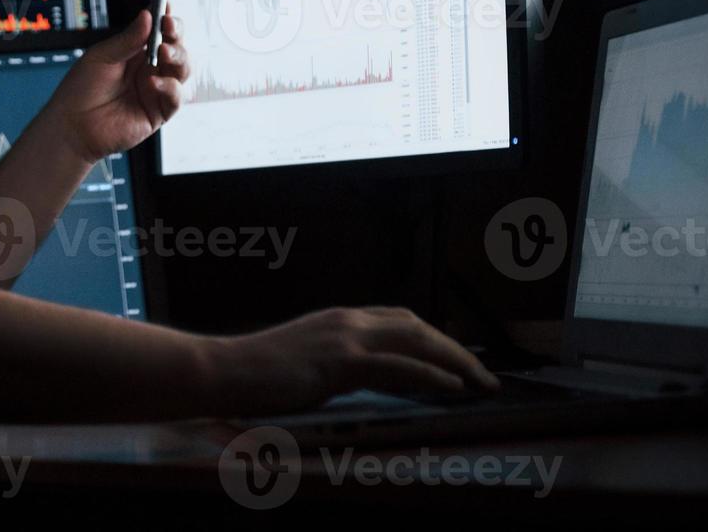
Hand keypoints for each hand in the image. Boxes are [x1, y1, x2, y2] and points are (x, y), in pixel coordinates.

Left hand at [41, 7, 189, 163]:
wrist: (72, 125)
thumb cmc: (81, 90)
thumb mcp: (102, 57)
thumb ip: (128, 40)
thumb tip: (148, 16)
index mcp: (135, 53)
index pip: (158, 31)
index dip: (166, 18)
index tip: (165, 7)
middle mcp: (149, 70)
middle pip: (176, 48)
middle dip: (176, 35)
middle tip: (168, 27)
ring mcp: (156, 90)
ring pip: (182, 70)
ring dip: (177, 57)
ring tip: (163, 52)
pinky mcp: (158, 112)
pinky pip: (175, 97)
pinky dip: (169, 87)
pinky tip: (153, 83)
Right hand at [208, 306, 500, 414]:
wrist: (224, 370)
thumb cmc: (255, 374)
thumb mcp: (303, 362)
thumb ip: (332, 365)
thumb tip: (353, 382)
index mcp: (339, 320)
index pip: (399, 321)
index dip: (434, 338)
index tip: (458, 359)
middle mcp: (347, 321)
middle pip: (417, 327)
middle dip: (455, 349)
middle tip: (483, 374)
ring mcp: (345, 339)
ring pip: (416, 341)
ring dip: (456, 361)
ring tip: (482, 382)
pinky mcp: (340, 362)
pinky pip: (398, 366)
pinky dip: (431, 375)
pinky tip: (453, 387)